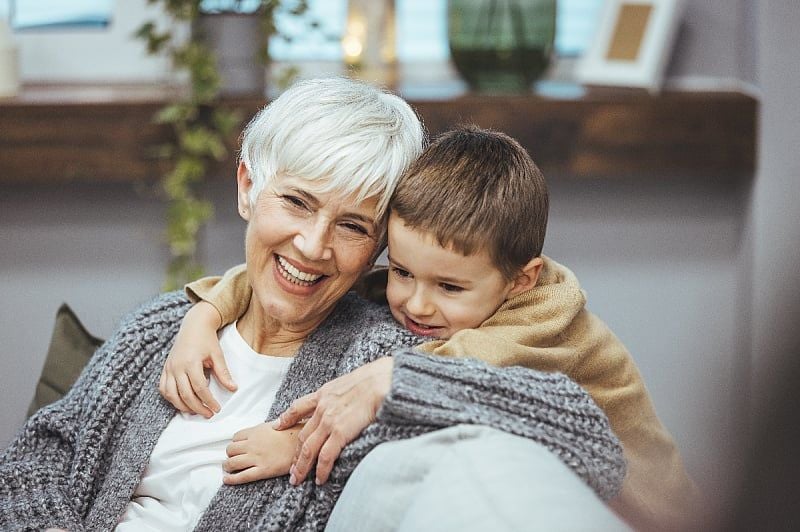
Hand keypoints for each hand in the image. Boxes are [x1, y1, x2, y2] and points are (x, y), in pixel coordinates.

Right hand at [159, 301, 235, 417]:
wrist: (194, 325)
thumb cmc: (207, 339)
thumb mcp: (217, 354)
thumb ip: (223, 373)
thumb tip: (233, 388)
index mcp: (191, 362)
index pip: (199, 388)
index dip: (208, 400)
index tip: (217, 409)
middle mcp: (177, 366)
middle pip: (185, 394)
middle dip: (197, 407)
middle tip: (209, 414)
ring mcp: (169, 368)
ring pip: (172, 394)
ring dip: (183, 406)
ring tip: (196, 411)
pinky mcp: (165, 368)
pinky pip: (163, 388)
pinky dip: (171, 398)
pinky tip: (182, 403)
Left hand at [223, 421, 303, 483]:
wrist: (304, 443)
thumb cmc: (293, 433)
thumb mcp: (276, 424)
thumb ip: (264, 429)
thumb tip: (258, 432)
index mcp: (256, 431)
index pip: (236, 437)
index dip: (235, 443)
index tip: (237, 447)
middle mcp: (253, 444)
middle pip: (231, 449)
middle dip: (230, 454)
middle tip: (233, 458)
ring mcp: (256, 458)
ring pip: (232, 463)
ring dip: (227, 466)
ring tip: (228, 469)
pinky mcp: (262, 470)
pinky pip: (242, 476)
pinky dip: (231, 479)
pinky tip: (227, 480)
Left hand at [273, 356, 393, 485]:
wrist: (381, 381)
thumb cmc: (375, 377)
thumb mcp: (350, 379)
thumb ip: (342, 391)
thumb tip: (349, 394)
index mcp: (324, 393)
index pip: (298, 407)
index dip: (286, 418)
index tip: (278, 426)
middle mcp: (322, 408)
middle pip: (301, 435)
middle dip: (294, 454)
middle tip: (291, 467)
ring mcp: (329, 422)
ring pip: (308, 449)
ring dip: (301, 466)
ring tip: (297, 479)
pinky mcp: (340, 433)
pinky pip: (326, 456)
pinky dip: (321, 470)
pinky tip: (319, 479)